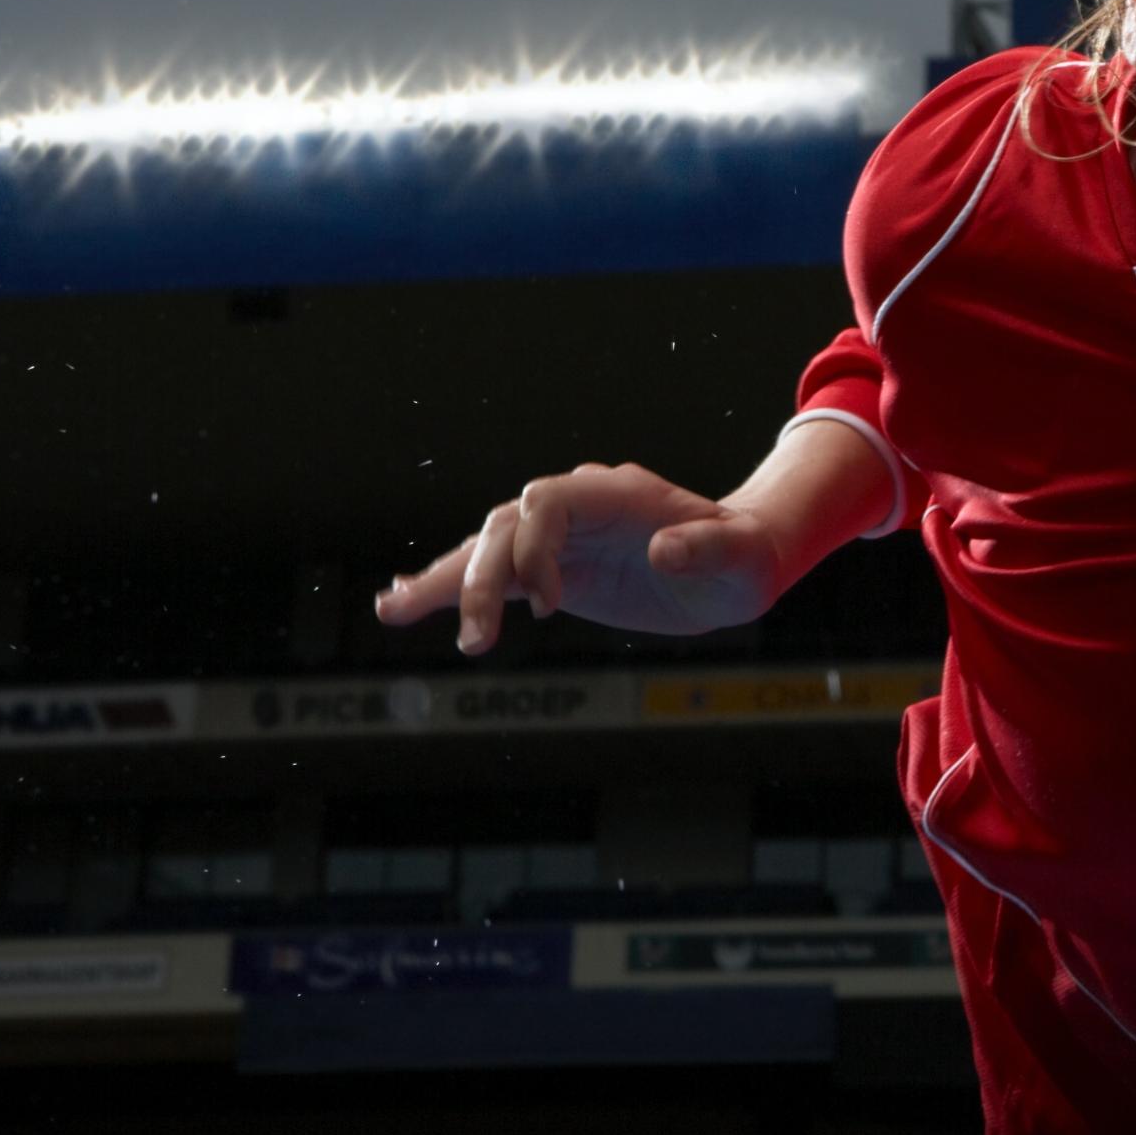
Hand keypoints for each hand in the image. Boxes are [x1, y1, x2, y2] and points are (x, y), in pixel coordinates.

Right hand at [374, 462, 785, 654]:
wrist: (733, 569)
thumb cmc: (743, 560)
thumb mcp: (741, 560)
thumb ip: (708, 550)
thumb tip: (665, 548)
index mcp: (618, 493)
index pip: (547, 500)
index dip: (535, 545)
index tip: (550, 606)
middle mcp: (578, 509)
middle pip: (507, 527)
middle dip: (484, 579)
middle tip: (477, 641)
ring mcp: (559, 538)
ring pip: (486, 550)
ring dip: (444, 582)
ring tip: (392, 610)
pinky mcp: (549, 571)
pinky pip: (492, 575)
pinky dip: (448, 590)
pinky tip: (400, 604)